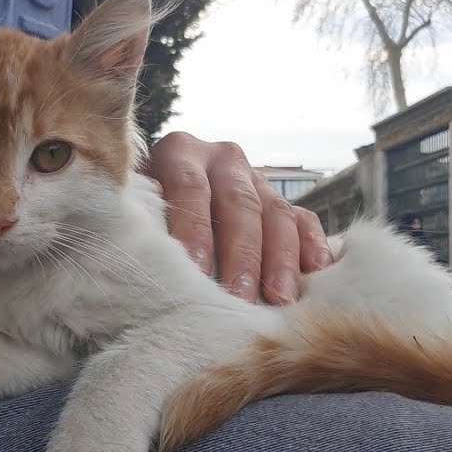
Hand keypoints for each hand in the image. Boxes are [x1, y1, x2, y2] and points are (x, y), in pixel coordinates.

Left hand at [145, 131, 333, 303]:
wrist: (166, 198)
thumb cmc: (142, 216)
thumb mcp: (134, 209)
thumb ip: (140, 221)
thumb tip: (140, 255)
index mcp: (180, 152)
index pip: (191, 188)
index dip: (194, 230)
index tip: (197, 273)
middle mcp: (223, 159)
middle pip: (239, 204)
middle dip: (242, 254)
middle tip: (240, 297)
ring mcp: (257, 179)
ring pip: (276, 214)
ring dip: (280, 259)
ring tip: (280, 299)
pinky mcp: (283, 202)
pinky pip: (304, 221)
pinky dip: (312, 246)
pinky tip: (317, 273)